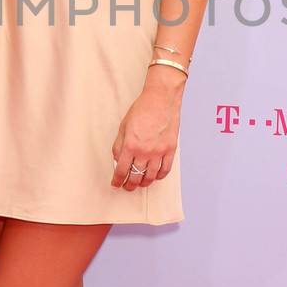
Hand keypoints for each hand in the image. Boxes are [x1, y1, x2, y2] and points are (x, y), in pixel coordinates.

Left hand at [111, 73, 181, 189]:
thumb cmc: (142, 110)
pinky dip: (159, 176)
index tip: (116, 184)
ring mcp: (159, 152)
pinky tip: (155, 176)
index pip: (121, 170)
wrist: (161, 99)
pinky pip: (165, 170)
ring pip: (151, 176)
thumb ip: (119, 145)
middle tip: (127, 187)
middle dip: (130, 185)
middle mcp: (144, 151)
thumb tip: (116, 160)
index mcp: (130, 145)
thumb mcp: (123, 126)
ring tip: (140, 183)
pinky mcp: (170, 150)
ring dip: (144, 183)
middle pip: (136, 176)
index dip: (117, 180)